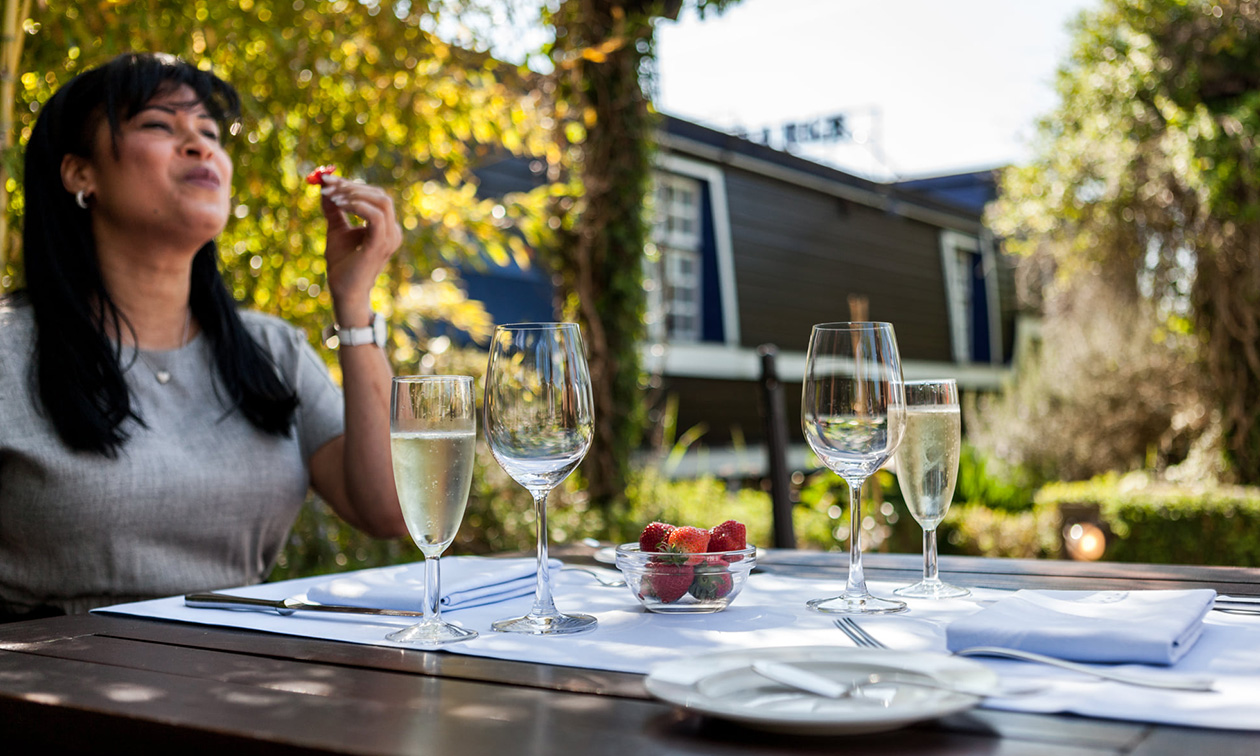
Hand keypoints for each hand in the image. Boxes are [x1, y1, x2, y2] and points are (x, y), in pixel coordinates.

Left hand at [320, 174, 401, 326]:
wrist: (344, 292)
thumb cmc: (343, 265)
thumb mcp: (336, 231)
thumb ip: (334, 210)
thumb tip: (324, 189)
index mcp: (385, 227)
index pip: (374, 197)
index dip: (352, 184)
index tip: (327, 179)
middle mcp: (393, 231)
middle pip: (379, 195)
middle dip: (351, 186)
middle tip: (327, 184)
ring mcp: (390, 238)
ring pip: (381, 202)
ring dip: (354, 194)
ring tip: (332, 195)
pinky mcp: (381, 245)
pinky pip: (376, 217)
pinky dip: (358, 206)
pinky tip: (340, 205)